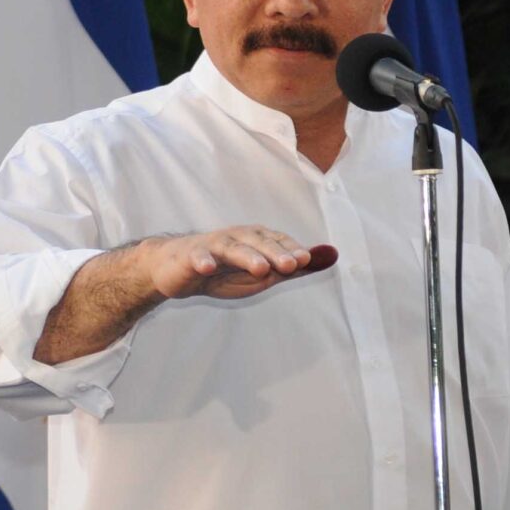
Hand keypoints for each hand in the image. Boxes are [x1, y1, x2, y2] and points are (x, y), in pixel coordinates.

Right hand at [146, 227, 338, 301]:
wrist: (177, 270)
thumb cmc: (224, 270)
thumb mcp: (263, 272)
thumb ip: (295, 266)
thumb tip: (332, 255)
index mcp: (256, 239)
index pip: (277, 241)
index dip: (291, 249)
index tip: (306, 259)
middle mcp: (237, 236)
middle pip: (258, 241)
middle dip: (275, 253)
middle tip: (292, 265)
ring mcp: (213, 244)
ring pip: (232, 248)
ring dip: (247, 256)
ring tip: (261, 269)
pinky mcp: (191, 256)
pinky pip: (197, 257)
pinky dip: (202, 261)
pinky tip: (207, 269)